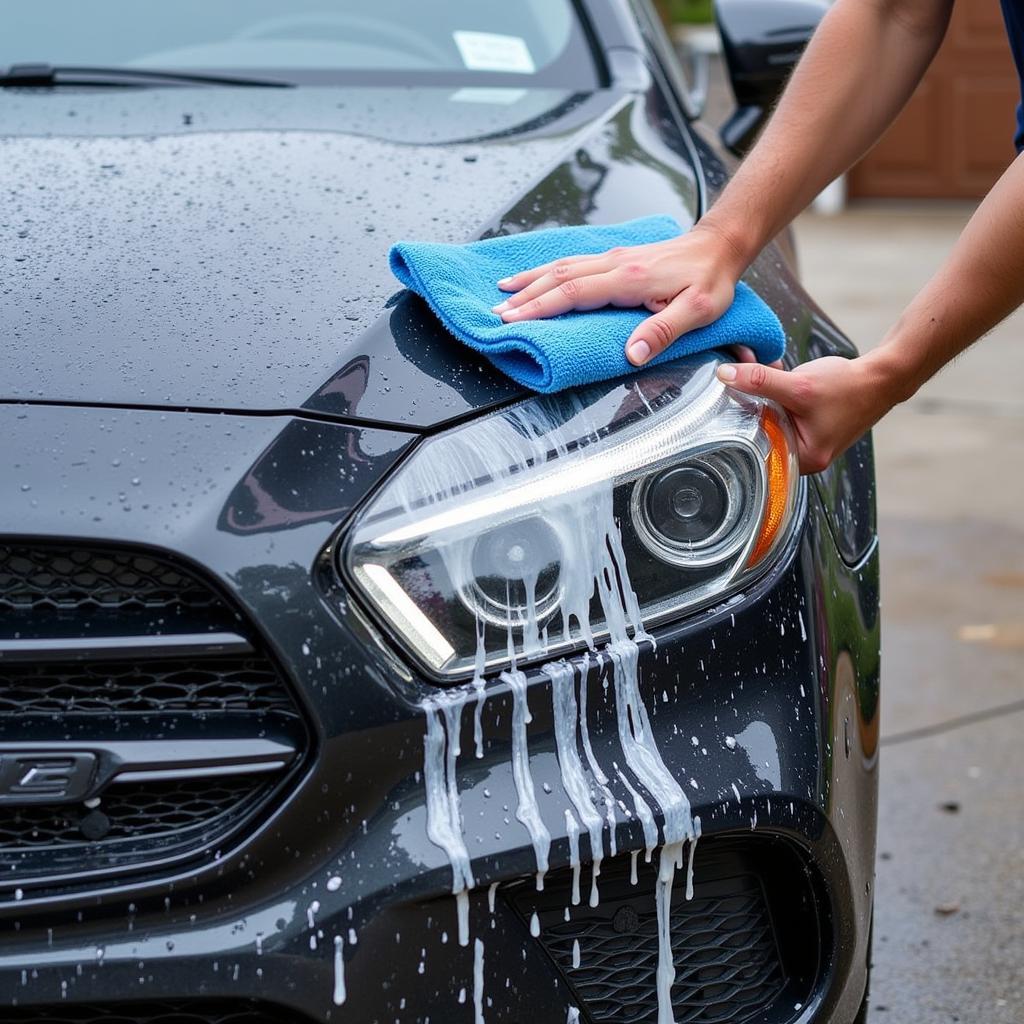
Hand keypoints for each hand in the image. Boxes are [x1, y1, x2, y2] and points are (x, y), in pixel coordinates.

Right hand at [492, 224, 746, 365]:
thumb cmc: (710, 280)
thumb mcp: (698, 311)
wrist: (719, 246)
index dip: (541, 307)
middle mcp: (615, 264)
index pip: (574, 293)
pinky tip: (535, 277)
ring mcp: (612, 258)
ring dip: (531, 280)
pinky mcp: (614, 258)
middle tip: (497, 314)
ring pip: (561, 266)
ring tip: (503, 293)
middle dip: (525, 297)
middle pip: (559, 277)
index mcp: (630, 278)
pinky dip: (547, 271)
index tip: (515, 320)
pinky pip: (572, 262)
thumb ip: (663, 331)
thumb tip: (631, 355)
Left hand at [717, 353, 901, 473]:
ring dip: (757, 394)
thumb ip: (760, 381)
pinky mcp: (805, 424)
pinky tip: (766, 371)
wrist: (883, 377)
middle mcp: (802, 456)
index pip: (756, 446)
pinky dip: (771, 392)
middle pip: (760, 432)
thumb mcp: (800, 385)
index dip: (737, 421)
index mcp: (802, 459)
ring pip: (768, 418)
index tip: (721, 399)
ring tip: (746, 370)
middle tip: (730, 380)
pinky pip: (779, 410)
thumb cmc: (849, 388)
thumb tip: (724, 375)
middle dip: (746, 404)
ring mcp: (804, 440)